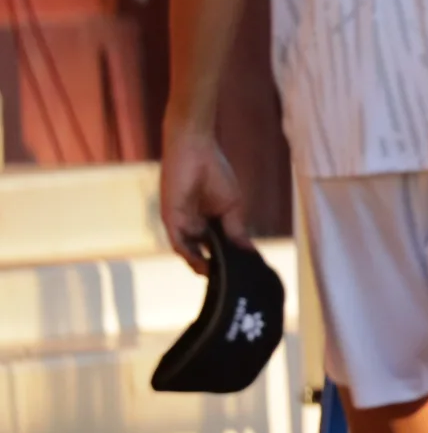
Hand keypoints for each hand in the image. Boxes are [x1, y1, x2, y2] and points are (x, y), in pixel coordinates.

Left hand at [159, 123, 246, 276]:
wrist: (195, 150)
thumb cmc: (215, 173)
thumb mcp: (232, 206)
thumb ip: (236, 230)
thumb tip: (249, 252)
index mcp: (209, 221)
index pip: (218, 246)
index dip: (228, 259)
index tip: (242, 273)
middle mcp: (194, 226)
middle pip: (204, 252)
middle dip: (215, 267)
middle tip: (229, 282)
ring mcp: (182, 224)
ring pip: (189, 252)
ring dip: (201, 266)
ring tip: (217, 279)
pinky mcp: (171, 219)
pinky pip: (178, 243)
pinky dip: (190, 256)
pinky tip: (204, 266)